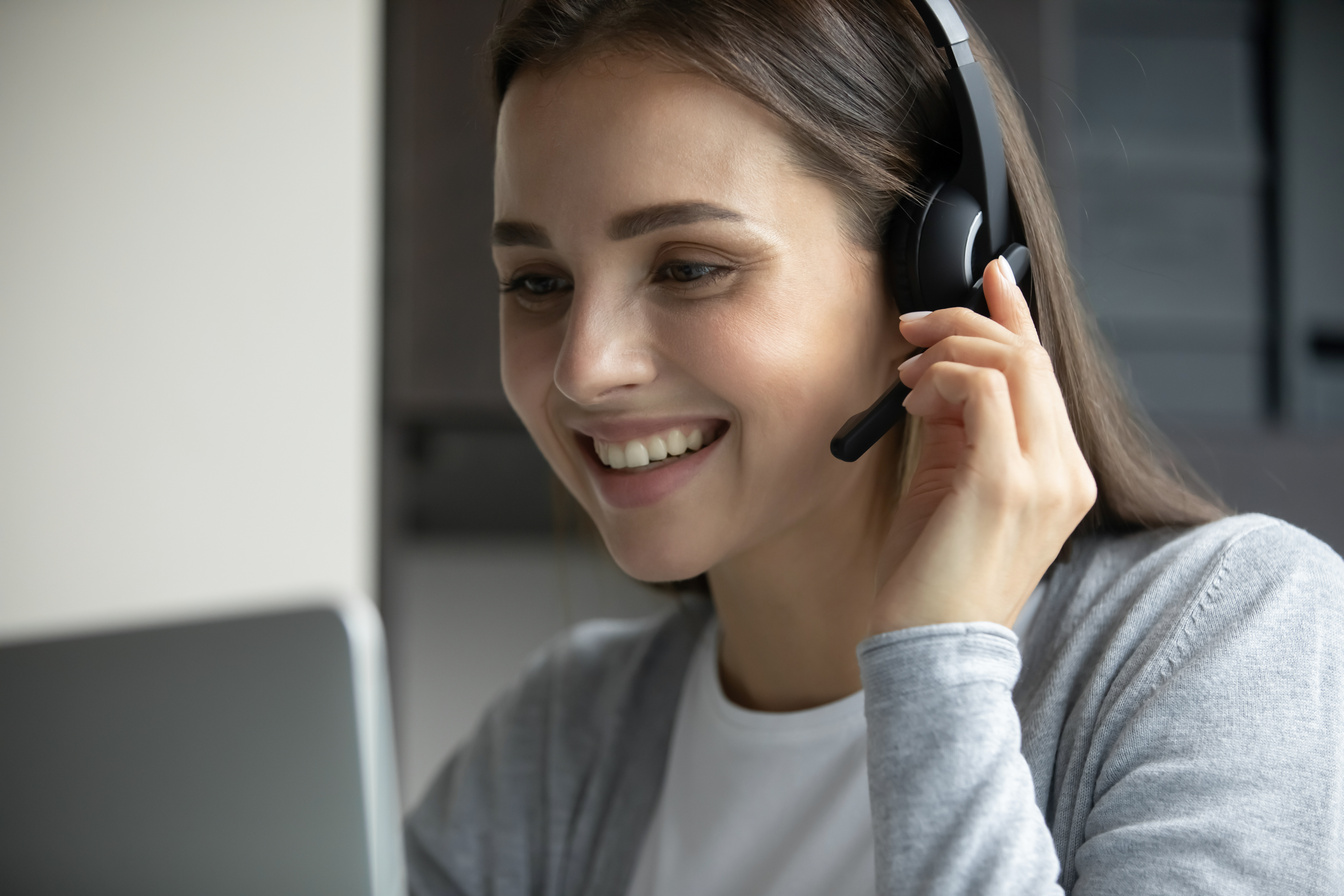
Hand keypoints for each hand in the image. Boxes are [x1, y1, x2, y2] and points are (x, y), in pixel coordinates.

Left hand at [868, 257, 1096, 635]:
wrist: (929, 651)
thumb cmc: (931, 576)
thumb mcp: (953, 486)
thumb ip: (961, 428)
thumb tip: (941, 372)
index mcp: (1061, 473)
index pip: (1046, 373)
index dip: (1016, 314)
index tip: (989, 273)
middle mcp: (1066, 472)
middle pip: (1030, 356)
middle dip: (963, 324)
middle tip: (909, 331)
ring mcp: (1044, 477)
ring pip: (1011, 363)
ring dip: (947, 353)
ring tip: (905, 380)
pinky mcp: (1007, 482)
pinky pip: (984, 391)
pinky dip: (942, 381)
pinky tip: (913, 406)